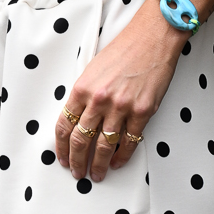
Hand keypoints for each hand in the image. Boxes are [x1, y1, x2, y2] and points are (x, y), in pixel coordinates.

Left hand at [54, 0, 185, 180]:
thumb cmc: (124, 50)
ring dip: (98, 164)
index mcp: (82, 88)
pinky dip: (122, 156)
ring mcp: (121, 107)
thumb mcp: (93, 69)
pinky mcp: (142, 112)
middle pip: (81, 140)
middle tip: (77, 172)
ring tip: (96, 174)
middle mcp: (99, 100)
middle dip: (77, 161)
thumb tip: (79, 119)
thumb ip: (84, 94)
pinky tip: (117, 163)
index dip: (61, 147)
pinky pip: (129, 142)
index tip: (62, 158)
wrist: (152, 38)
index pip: (64, 125)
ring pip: (104, 145)